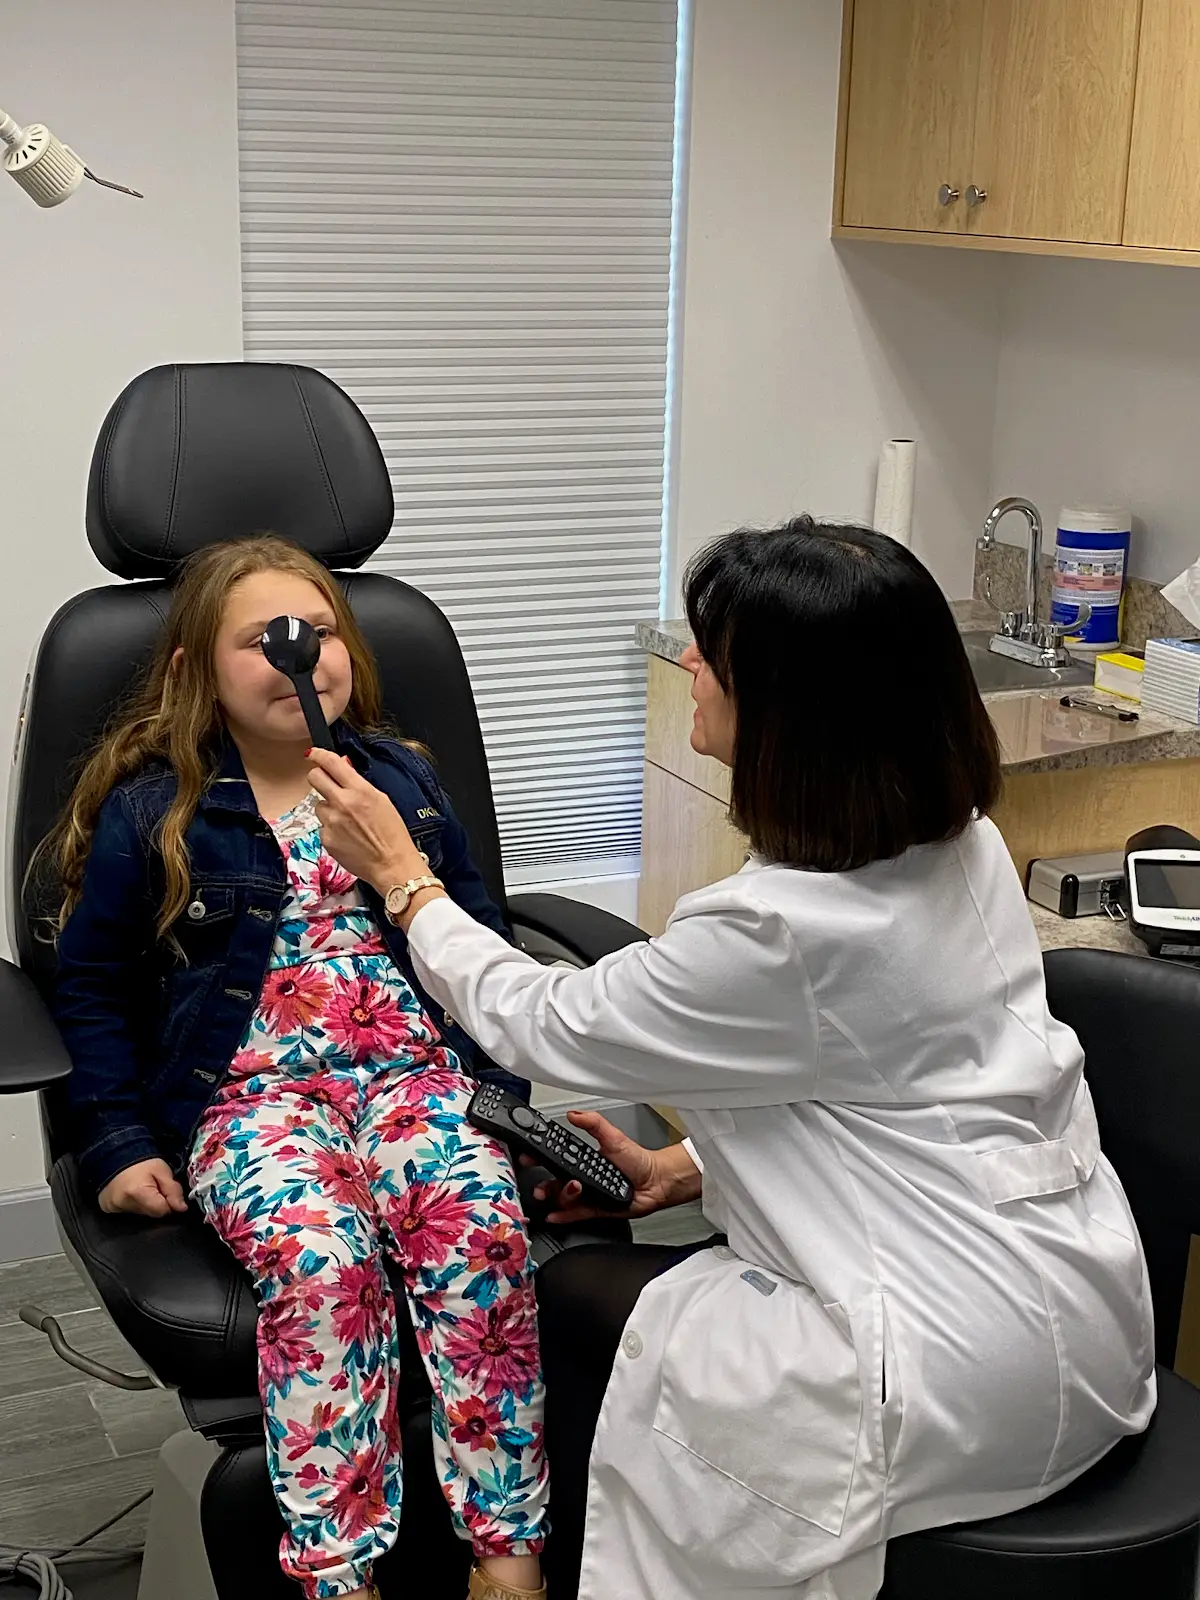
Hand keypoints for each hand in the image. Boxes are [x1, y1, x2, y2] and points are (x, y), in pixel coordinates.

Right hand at [99, 1158, 187, 1217]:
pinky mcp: (106, 1208)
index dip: (168, 1203)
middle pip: (150, 1214)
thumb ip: (173, 1190)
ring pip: (139, 1214)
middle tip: (153, 1187)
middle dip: (156, 1204)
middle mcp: (123, 1203)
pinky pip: (126, 1212)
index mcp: (138, 1193)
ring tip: (141, 1188)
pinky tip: (131, 1193)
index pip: (162, 1211)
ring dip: (144, 1205)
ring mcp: (113, 1207)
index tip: (166, 1192)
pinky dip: (132, 1205)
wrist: (116, 1153)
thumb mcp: (162, 1171)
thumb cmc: (142, 1161)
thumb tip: (182, 1209)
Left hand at [306, 747, 429, 895]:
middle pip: (314, 778)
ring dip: (329, 809)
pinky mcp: (326, 838)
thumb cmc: (393, 834)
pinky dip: (331, 828)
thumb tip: (344, 768)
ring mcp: (332, 821)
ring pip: (318, 805)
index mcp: (360, 790)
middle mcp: (342, 803)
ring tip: (347, 821)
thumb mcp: (382, 800)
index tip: (312, 754)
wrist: (391, 864)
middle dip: (318, 777)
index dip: (319, 755)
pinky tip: (347, 836)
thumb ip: (359, 784)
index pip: (331, 763)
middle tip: (326, 784)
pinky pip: (322, 826)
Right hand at [527, 1110, 701, 1224]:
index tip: (529, 1157)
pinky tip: (555, 1214)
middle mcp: (584, 1176)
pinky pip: (576, 1213)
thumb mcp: (613, 1136)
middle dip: (544, 1184)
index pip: (557, 1157)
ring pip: (565, 1198)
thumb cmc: (639, 1160)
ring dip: (562, 1196)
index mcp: (585, 1157)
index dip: (540, 1158)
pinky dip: (564, 1215)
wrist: (657, 1182)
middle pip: (555, 1181)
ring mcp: (589, 1193)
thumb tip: (574, 1114)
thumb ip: (594, 1123)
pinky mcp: (595, 1209)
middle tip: (541, 1185)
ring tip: (573, 1189)